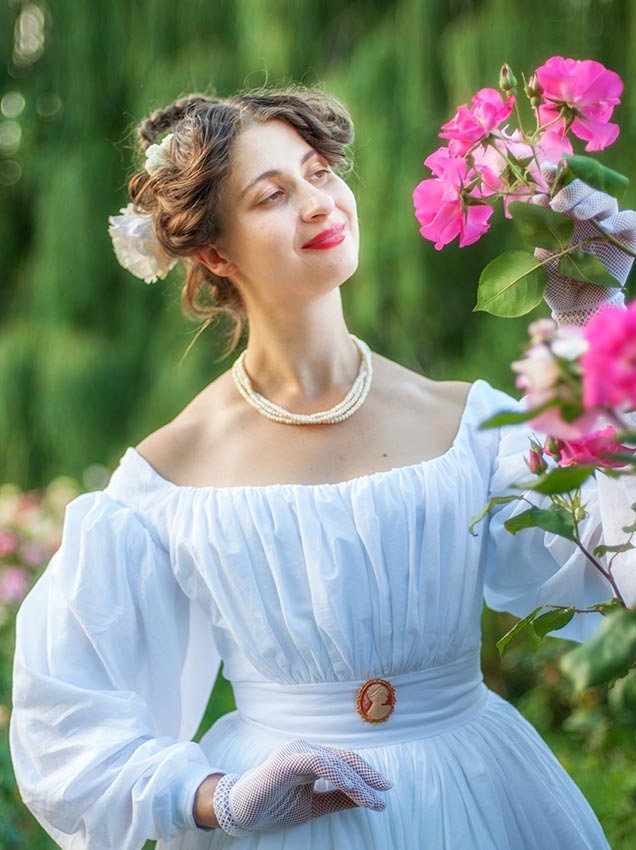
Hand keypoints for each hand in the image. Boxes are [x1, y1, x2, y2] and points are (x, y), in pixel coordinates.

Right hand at [212, 738, 391, 835]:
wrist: (239, 813)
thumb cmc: (273, 807)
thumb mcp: (313, 807)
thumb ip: (337, 799)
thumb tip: (366, 798)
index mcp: (311, 757)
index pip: (344, 762)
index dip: (366, 775)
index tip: (385, 792)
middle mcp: (305, 749)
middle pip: (344, 759)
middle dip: (366, 779)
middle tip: (383, 796)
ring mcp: (295, 752)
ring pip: (334, 762)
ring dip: (356, 782)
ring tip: (372, 800)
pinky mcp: (285, 762)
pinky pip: (318, 764)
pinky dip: (338, 775)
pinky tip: (352, 789)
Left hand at [534, 179, 635, 324]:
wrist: (572, 305)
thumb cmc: (554, 280)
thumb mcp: (540, 254)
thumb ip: (539, 230)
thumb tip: (537, 199)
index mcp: (565, 215)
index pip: (564, 187)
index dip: (557, 175)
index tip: (546, 171)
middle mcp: (587, 216)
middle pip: (587, 187)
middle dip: (572, 189)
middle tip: (557, 203)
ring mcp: (607, 226)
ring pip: (606, 199)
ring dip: (592, 200)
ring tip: (579, 213)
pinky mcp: (626, 240)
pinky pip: (630, 220)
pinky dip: (620, 220)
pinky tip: (606, 228)